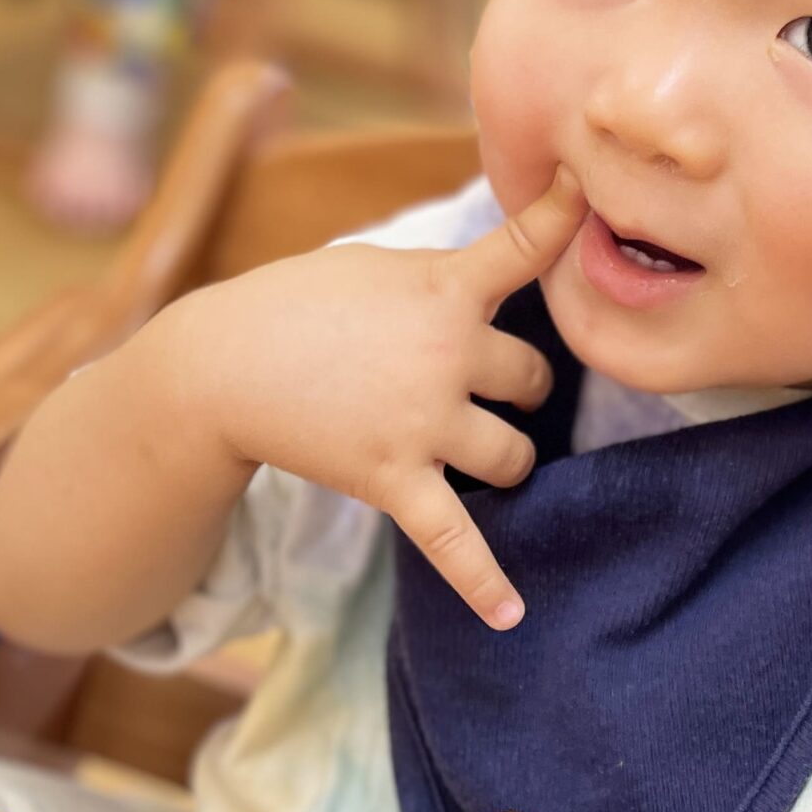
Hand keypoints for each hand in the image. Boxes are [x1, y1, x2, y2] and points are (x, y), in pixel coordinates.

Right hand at [148, 169, 585, 628]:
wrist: (219, 368)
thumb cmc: (296, 306)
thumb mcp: (375, 268)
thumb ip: (444, 274)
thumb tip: (498, 272)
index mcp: (445, 289)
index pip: (524, 249)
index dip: (563, 220)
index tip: (592, 194)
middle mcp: (447, 354)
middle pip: (534, 378)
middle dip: (517, 385)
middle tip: (480, 383)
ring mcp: (425, 423)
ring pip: (514, 455)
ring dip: (506, 454)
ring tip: (476, 449)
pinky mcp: (394, 481)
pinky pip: (453, 542)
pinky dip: (483, 583)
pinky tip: (513, 617)